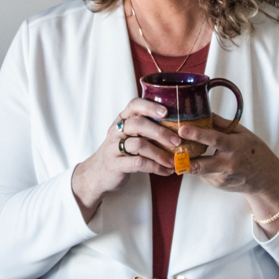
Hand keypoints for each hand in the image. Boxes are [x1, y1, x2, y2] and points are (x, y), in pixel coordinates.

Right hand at [71, 98, 182, 220]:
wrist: (97, 173)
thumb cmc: (121, 151)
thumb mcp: (130, 135)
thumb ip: (147, 128)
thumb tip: (181, 126)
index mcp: (122, 120)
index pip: (134, 105)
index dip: (150, 106)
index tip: (167, 112)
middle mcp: (116, 131)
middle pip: (138, 124)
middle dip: (160, 132)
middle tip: (177, 141)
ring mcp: (113, 148)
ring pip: (138, 144)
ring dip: (160, 153)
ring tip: (173, 160)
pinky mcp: (115, 165)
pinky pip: (138, 164)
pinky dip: (155, 167)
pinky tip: (166, 170)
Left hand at [183, 119, 278, 234]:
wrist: (265, 179)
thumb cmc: (255, 152)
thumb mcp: (243, 134)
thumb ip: (222, 124)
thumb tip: (203, 112)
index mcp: (235, 147)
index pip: (215, 139)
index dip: (197, 134)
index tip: (182, 129)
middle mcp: (228, 165)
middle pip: (199, 164)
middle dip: (182, 159)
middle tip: (168, 150)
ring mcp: (221, 178)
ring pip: (196, 169)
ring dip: (185, 161)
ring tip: (175, 152)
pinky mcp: (216, 185)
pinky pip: (201, 174)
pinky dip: (196, 166)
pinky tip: (197, 160)